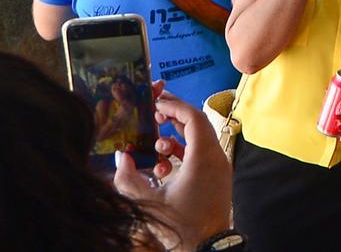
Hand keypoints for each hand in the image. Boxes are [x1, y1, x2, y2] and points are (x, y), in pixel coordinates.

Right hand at [113, 86, 231, 251]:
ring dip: (178, 135)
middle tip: (154, 111)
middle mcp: (216, 157)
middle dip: (176, 115)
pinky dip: (185, 150)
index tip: (156, 103)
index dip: (175, 106)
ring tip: (156, 142)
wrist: (206, 246)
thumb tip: (120, 156)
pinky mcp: (218, 176)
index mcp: (203, 158)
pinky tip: (164, 161)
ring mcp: (220, 166)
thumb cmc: (180, 225)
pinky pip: (203, 152)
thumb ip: (128, 178)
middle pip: (199, 124)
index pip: (194, 118)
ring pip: (201, 138)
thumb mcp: (147, 202)